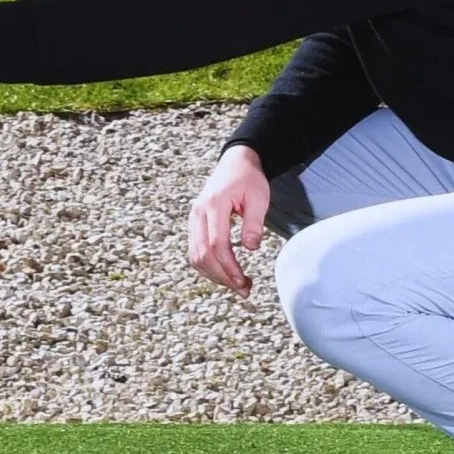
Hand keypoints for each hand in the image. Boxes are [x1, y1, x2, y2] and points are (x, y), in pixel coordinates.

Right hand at [188, 145, 271, 295]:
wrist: (235, 163)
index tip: (244, 281)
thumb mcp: (259, 197)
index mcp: (214, 205)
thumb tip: (251, 248)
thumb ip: (255, 222)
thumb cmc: (249, 179)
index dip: (228, 266)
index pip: (216, 243)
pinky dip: (208, 267)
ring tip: (237, 285)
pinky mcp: (195, 224)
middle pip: (202, 254)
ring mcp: (193, 219)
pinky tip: (225, 273)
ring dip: (214, 275)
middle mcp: (198, 213)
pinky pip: (195, 251)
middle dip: (222, 276)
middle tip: (243, 290)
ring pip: (195, 256)